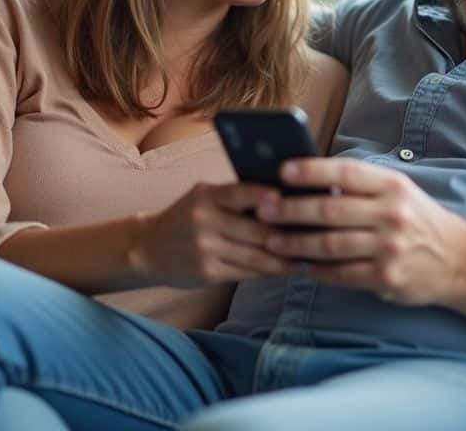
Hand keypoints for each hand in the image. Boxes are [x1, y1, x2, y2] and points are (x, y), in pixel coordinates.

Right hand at [127, 182, 294, 287]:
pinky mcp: (207, 273)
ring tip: (309, 255)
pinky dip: (270, 271)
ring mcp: (205, 249)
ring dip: (286, 258)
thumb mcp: (204, 198)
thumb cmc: (188, 217)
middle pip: (256, 229)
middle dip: (289, 233)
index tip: (295, 199)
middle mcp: (204, 220)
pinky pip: (246, 273)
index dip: (269, 197)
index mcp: (206, 195)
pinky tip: (287, 269)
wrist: (148, 248)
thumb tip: (286, 199)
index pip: (242, 192)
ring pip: (256, 255)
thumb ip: (236, 197)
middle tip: (318, 233)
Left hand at [257, 159, 465, 305]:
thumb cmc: (419, 220)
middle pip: (330, 211)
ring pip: (331, 245)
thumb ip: (361, 188)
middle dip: (291, 210)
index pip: (346, 174)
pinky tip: (302, 267)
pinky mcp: (387, 277)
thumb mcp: (399, 193)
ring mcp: (390, 248)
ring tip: (272, 241)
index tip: (282, 171)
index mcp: (392, 186)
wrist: (460, 259)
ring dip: (296, 244)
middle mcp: (392, 214)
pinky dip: (318, 271)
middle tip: (263, 211)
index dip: (311, 171)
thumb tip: (308, 182)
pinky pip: (342, 274)